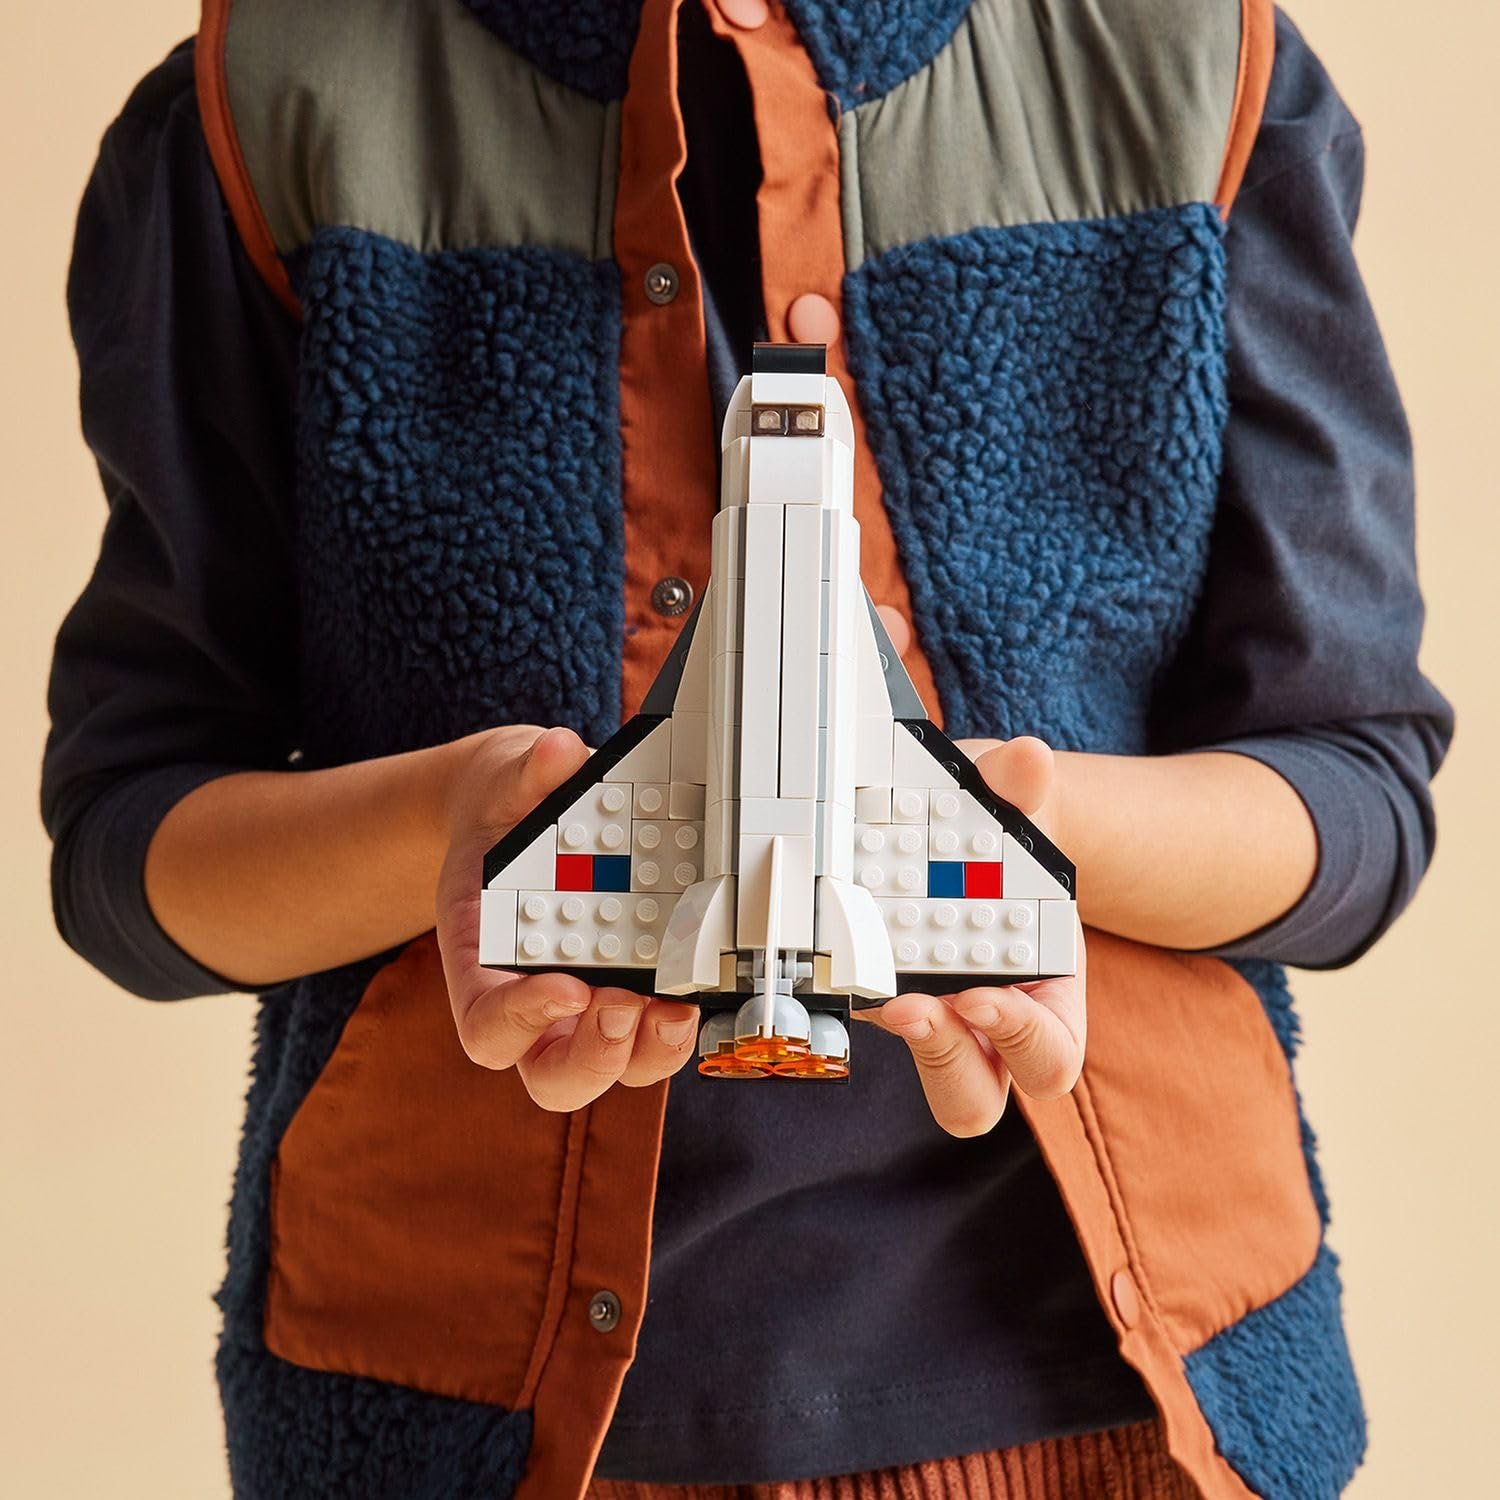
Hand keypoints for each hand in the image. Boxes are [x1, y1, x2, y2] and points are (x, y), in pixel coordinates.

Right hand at [435, 725, 699, 1110]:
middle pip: (552, 1075)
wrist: (520, 815)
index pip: (484, 1024)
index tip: (565, 987)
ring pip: (612, 1068)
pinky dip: (677, 1024)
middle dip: (594, 1055)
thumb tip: (557, 753)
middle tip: (624, 1006)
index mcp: (478, 960)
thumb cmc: (505, 811)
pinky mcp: (629, 994)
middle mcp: (529, 1001)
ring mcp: (582, 1008)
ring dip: (647, 1051)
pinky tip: (701, 987)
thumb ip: (526, 771)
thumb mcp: (504, 779)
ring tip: (677, 1008)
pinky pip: (652, 1034)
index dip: (519, 1023)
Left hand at [855, 736, 1086, 1136]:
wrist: (966, 817)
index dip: (1021, 1038)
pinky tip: (832, 948)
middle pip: (983, 1096)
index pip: (1051, 1054)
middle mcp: (994, 1020)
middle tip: (912, 1007)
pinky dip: (853, 992)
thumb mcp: (1014, 803)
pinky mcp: (883, 994)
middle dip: (951, 1062)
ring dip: (908, 1046)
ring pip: (932, 1077)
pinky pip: (871, 1015)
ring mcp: (938, 1015)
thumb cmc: (1004, 826)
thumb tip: (1028, 761)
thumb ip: (1022, 788)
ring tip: (877, 996)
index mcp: (1049, 989)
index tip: (978, 994)